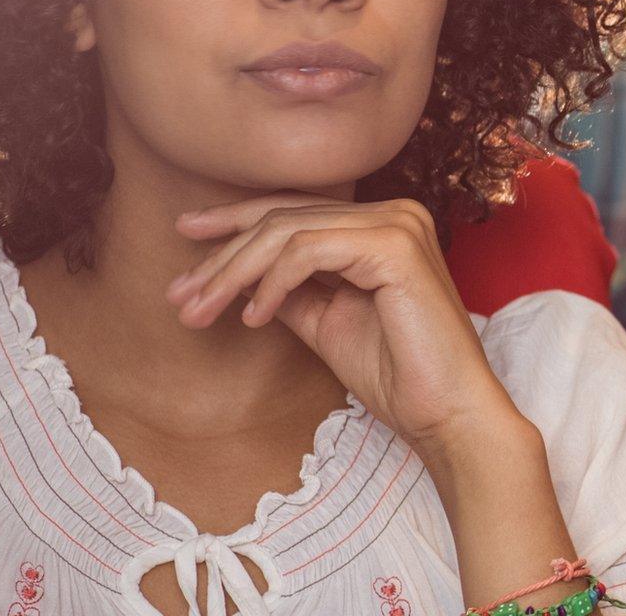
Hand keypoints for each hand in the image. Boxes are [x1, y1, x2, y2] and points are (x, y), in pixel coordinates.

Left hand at [165, 193, 520, 457]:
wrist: (446, 413)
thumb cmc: (397, 374)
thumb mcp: (326, 323)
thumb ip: (289, 291)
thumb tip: (234, 275)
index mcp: (382, 227)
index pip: (296, 211)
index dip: (235, 222)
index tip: (185, 238)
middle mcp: (394, 213)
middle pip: (285, 219)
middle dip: (222, 256)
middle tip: (179, 295)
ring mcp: (397, 225)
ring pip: (289, 232)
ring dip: (232, 272)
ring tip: (199, 311)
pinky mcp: (395, 246)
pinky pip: (310, 251)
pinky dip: (271, 282)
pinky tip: (253, 317)